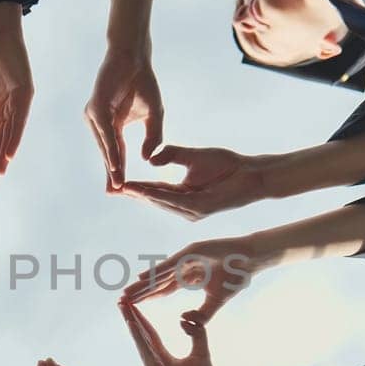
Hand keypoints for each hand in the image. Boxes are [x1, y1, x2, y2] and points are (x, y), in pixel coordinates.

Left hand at [86, 44, 163, 189]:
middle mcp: (99, 122)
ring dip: (111, 164)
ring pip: (105, 145)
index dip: (118, 170)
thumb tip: (148, 159)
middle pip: (107, 153)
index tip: (121, 190)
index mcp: (110, 126)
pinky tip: (114, 162)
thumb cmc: (143, 83)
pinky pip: (105, 133)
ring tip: (117, 183)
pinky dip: (110, 148)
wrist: (136, 57)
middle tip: (115, 192)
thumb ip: (152, 137)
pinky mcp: (96, 106)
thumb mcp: (154, 115)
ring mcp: (95, 115)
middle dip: (111, 173)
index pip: (114, 152)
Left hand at [119, 236, 262, 323]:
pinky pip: (172, 264)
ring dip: (144, 284)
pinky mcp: (192, 252)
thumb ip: (201, 313)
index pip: (163, 290)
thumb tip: (183, 320)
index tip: (133, 306)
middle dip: (140, 292)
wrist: (252, 259)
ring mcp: (186, 258)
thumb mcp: (216, 301)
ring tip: (127, 292)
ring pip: (161, 273)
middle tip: (121, 300)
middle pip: (157, 282)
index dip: (148, 297)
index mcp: (188, 278)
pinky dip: (158, 272)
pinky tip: (144, 278)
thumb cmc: (236, 276)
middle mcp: (183, 268)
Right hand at [120, 304, 219, 365]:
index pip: (150, 334)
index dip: (141, 318)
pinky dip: (139, 338)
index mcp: (163, 358)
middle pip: (140, 335)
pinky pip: (146, 354)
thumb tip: (185, 319)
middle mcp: (154, 364)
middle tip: (121, 300)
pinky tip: (133, 325)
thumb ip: (197, 333)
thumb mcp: (202, 352)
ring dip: (131, 323)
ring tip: (124, 307)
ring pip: (140, 342)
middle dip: (131, 317)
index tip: (133, 303)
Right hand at [121, 145, 272, 220]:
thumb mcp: (194, 156)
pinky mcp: (202, 208)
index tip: (117, 181)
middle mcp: (185, 207)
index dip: (135, 187)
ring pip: (161, 202)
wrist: (253, 173)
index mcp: (182, 195)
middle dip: (132, 194)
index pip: (154, 190)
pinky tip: (145, 190)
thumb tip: (152, 156)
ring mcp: (193, 210)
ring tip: (123, 188)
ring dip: (142, 196)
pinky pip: (175, 200)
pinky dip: (159, 195)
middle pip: (153, 200)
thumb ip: (173, 154)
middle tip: (111, 188)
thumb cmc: (228, 165)